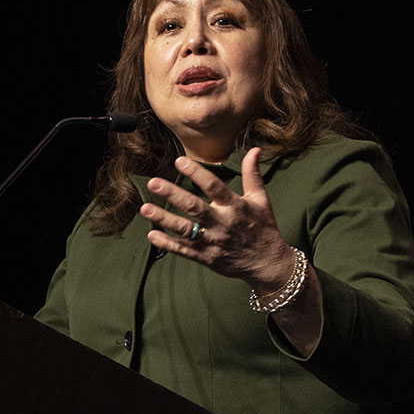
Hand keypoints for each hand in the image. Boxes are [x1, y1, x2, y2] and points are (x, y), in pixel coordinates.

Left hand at [139, 148, 296, 293]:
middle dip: (172, 194)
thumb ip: (252, 175)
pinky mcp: (206, 258)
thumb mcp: (261, 200)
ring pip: (185, 230)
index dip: (196, 173)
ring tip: (145, 207)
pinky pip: (184, 250)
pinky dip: (167, 244)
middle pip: (194, 207)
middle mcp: (222, 223)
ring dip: (164, 218)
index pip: (214, 187)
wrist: (268, 264)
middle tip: (153, 182)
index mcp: (235, 207)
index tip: (179, 161)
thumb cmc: (263, 228)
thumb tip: (254, 150)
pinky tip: (152, 234)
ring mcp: (213, 242)